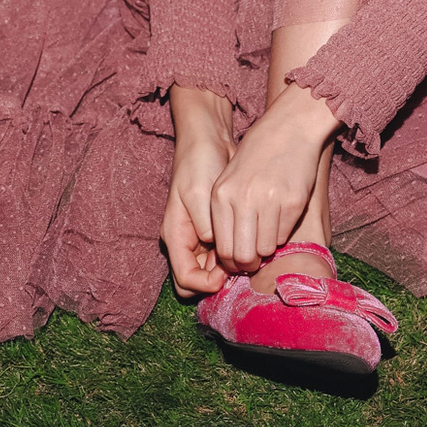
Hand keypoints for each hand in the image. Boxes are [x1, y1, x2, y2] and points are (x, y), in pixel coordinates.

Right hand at [162, 87, 233, 298]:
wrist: (208, 142)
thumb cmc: (199, 164)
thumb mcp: (199, 194)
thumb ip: (206, 225)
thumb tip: (216, 248)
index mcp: (175, 236)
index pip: (185, 280)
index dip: (206, 284)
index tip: (227, 273)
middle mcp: (185, 242)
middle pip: (196, 283)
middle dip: (217, 282)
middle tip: (240, 268)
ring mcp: (200, 238)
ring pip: (212, 272)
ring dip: (229, 270)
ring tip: (249, 256)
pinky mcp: (216, 231)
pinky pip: (223, 255)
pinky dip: (236, 255)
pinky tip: (251, 246)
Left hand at [209, 83, 338, 273]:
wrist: (289, 128)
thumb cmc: (257, 155)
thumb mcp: (229, 179)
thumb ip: (225, 213)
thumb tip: (228, 254)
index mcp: (222, 195)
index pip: (223, 249)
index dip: (232, 262)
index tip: (239, 261)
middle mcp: (243, 200)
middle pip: (243, 255)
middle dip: (249, 263)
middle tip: (255, 259)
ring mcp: (269, 202)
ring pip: (266, 249)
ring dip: (267, 248)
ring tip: (267, 233)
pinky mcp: (293, 202)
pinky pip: (284, 235)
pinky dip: (281, 234)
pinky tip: (281, 218)